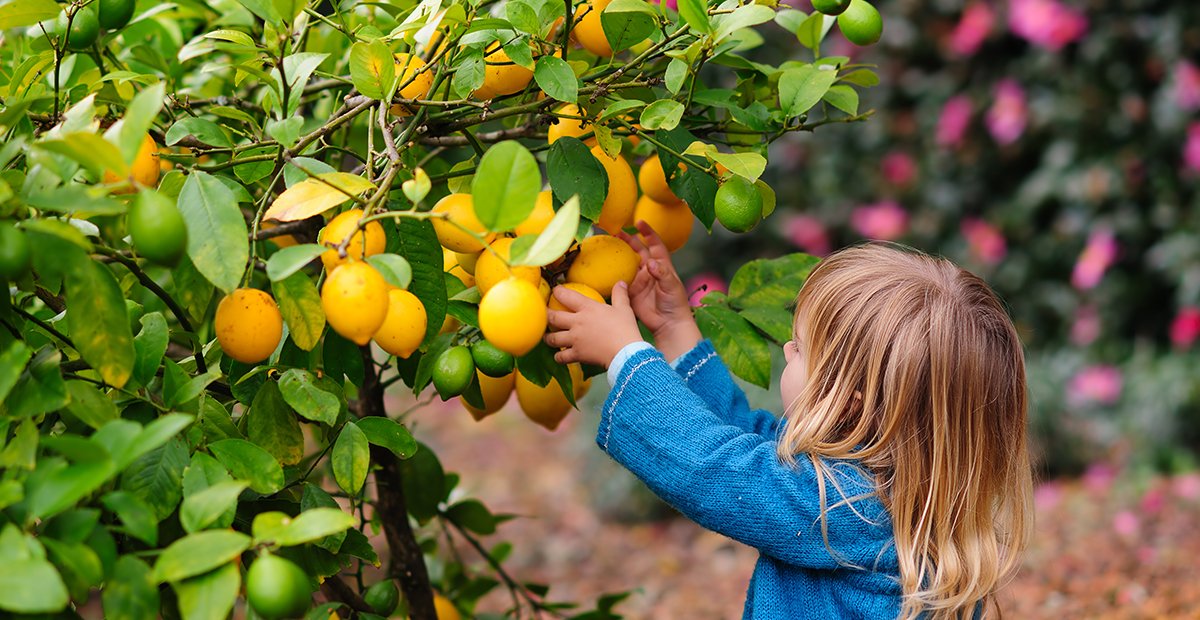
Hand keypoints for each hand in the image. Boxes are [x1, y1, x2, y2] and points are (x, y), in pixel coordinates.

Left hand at [544, 281, 642, 367]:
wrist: (626, 352)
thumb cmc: (625, 329)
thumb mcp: (624, 308)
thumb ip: (620, 294)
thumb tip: (621, 282)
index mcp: (587, 308)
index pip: (566, 296)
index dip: (557, 291)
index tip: (555, 290)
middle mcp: (577, 322)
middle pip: (553, 317)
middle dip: (546, 314)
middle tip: (544, 313)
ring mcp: (575, 339)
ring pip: (553, 338)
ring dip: (548, 337)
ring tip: (547, 337)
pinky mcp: (576, 354)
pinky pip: (561, 356)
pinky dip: (558, 357)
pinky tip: (559, 356)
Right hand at [616, 222, 700, 359]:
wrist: (668, 324)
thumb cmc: (675, 304)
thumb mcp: (672, 286)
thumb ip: (662, 274)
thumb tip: (650, 263)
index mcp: (661, 265)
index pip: (655, 244)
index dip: (648, 232)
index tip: (639, 222)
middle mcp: (649, 270)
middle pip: (637, 250)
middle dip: (628, 240)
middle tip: (616, 232)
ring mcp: (639, 280)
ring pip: (627, 263)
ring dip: (618, 255)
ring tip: (607, 245)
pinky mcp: (631, 292)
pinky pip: (620, 281)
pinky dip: (613, 274)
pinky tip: (604, 269)